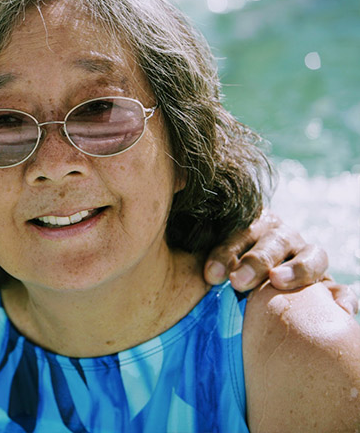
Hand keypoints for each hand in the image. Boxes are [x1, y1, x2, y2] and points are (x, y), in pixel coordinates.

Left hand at [203, 211, 357, 314]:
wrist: (252, 286)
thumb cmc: (224, 271)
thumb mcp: (213, 260)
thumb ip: (205, 262)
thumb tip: (192, 272)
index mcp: (252, 225)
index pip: (240, 232)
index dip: (225, 252)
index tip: (210, 276)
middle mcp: (283, 238)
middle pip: (275, 242)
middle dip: (256, 261)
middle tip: (238, 282)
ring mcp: (308, 259)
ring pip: (314, 256)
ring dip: (298, 269)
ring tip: (278, 282)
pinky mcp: (328, 284)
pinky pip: (341, 289)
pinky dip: (343, 297)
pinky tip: (340, 310)